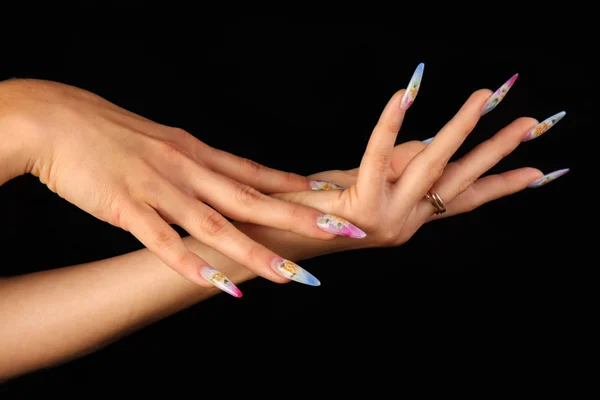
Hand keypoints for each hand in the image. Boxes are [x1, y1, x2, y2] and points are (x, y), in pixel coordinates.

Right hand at [0, 79, 363, 289]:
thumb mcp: (164, 142)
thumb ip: (194, 162)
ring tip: (291, 276)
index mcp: (197, 153)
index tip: (328, 196)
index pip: (255, 173)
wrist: (60, 120)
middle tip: (340, 231)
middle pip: (251, 199)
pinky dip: (192, 264)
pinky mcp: (126, 208)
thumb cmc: (111, 133)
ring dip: (256, 251)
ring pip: (216, 225)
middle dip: (298, 218)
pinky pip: (164, 242)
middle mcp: (188, 169)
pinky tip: (219, 284)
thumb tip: (222, 175)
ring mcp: (160, 189)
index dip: (294, 186)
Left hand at [274, 68, 566, 250]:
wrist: (283, 240)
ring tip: (484, 98)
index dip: (502, 184)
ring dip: (460, 129)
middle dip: (497, 150)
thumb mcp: (369, 184)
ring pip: (431, 167)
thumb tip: (431, 142)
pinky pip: (377, 158)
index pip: (466, 199)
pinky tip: (405, 95)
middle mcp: (408, 223)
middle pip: (460, 181)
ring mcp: (388, 218)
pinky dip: (391, 124)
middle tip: (531, 122)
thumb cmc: (322, 207)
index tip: (537, 171)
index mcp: (412, 219)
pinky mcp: (360, 206)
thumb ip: (400, 167)